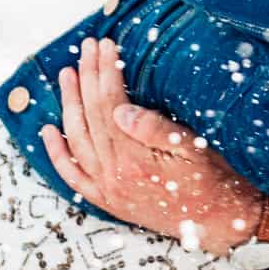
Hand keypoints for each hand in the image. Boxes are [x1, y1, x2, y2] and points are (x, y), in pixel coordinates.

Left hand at [42, 37, 264, 253]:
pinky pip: (73, 176)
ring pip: (77, 140)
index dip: (106, 72)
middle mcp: (114, 175)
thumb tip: (120, 109)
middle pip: (90, 116)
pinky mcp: (108, 200)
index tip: (105, 46)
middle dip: (88, 77)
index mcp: (135, 159)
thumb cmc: (213, 182)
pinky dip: (57, 154)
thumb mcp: (194, 149)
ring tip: (67, 75)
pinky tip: (49, 130)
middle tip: (87, 48)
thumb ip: (155, 129)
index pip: (110, 104)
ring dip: (69, 105)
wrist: (219, 223)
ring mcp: (107, 189)